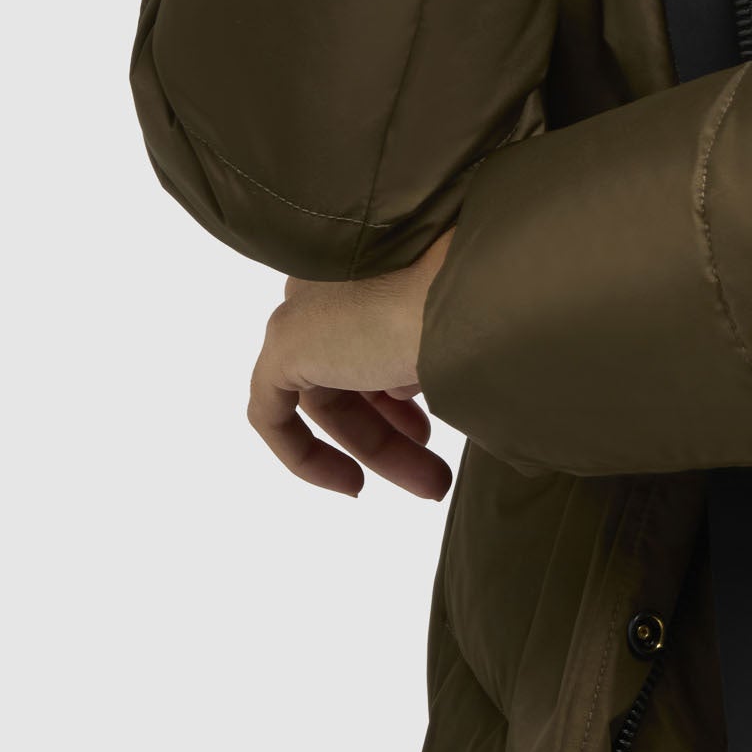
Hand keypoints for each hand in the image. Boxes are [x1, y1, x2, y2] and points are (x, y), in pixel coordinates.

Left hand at [248, 231, 456, 499]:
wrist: (462, 291)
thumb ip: (421, 356)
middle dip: (397, 432)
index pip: (376, 340)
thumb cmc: (475, 302)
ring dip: (378, 447)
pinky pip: (276, 413)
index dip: (401, 396)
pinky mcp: (283, 344)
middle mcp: (332, 280)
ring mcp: (305, 309)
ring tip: (432, 485)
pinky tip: (351, 484)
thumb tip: (403, 382)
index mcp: (372, 266)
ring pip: (329, 396)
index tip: (430, 431)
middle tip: (438, 472)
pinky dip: (306, 453)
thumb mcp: (452, 333)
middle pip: (353, 375)